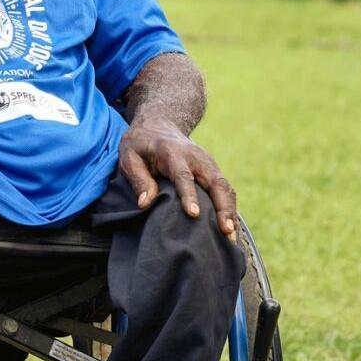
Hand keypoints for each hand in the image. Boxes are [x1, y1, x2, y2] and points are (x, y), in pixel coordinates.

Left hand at [117, 118, 237, 237]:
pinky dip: (230, 207)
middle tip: (226, 230)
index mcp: (172, 153)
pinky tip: (231, 228)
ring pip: (224, 186)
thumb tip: (145, 204)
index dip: (189, 195)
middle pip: (214, 181)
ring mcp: (207, 163)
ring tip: (231, 236)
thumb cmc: (140, 144)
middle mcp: (196, 157)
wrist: (158, 124)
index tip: (194, 214)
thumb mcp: (129, 157)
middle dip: (222, 206)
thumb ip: (138, 179)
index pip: (183, 176)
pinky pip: (225, 189)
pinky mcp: (212, 170)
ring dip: (230, 210)